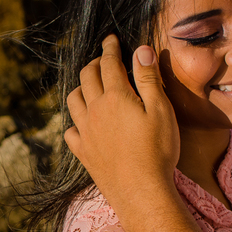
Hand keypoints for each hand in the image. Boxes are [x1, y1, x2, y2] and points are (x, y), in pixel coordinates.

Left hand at [65, 35, 180, 218]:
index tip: (111, 40)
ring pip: (73, 100)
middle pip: (87, 77)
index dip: (110, 48)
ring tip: (90, 86)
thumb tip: (140, 50)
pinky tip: (83, 123)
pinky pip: (71, 131)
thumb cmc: (157, 150)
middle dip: (94, 64)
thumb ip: (149, 78)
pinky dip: (75, 122)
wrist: (142, 191)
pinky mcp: (83, 152)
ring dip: (81, 88)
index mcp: (115, 97)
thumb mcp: (160, 110)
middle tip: (103, 60)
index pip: (109, 63)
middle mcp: (94, 110)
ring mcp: (86, 132)